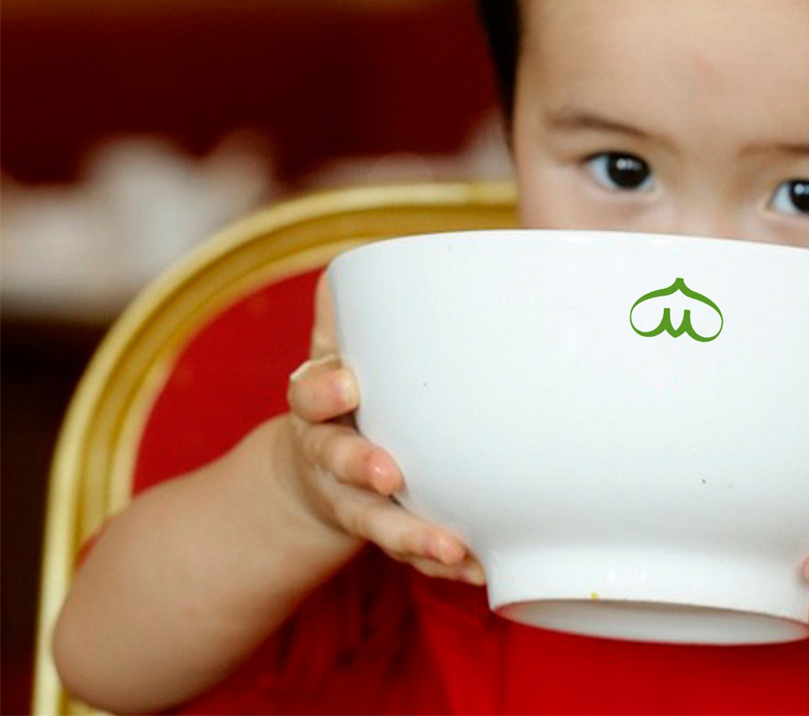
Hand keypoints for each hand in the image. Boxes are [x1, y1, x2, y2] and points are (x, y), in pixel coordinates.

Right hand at [281, 273, 484, 584]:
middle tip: (388, 473)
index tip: (346, 384)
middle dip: (360, 466)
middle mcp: (330, 456)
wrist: (317, 478)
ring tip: (451, 546)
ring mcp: (356, 501)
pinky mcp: (387, 532)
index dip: (323, 390)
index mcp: (318, 406)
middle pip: (338, 464)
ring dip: (413, 534)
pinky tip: (477, 568)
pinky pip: (412, 553)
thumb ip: (342, 319)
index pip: (309, 394)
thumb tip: (347, 263)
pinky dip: (443, 565)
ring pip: (377, 521)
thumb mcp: (333, 357)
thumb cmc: (344, 399)